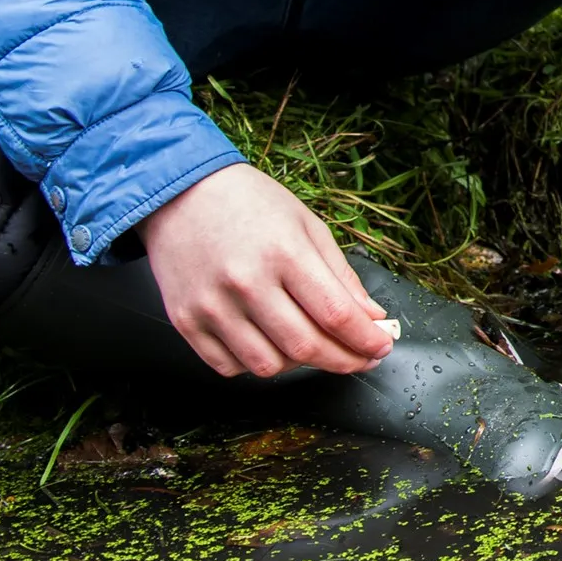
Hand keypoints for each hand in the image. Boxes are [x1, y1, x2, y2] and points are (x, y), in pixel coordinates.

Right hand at [140, 163, 395, 378]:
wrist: (181, 194)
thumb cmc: (249, 204)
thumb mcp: (307, 225)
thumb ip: (340, 275)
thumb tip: (370, 317)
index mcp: (284, 252)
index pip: (336, 314)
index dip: (365, 340)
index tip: (380, 347)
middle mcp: (246, 283)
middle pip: (305, 347)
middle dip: (344, 361)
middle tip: (360, 359)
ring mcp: (212, 306)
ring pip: (268, 366)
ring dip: (300, 365)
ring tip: (311, 346)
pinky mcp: (186, 321)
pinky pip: (229, 366)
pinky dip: (256, 365)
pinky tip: (270, 344)